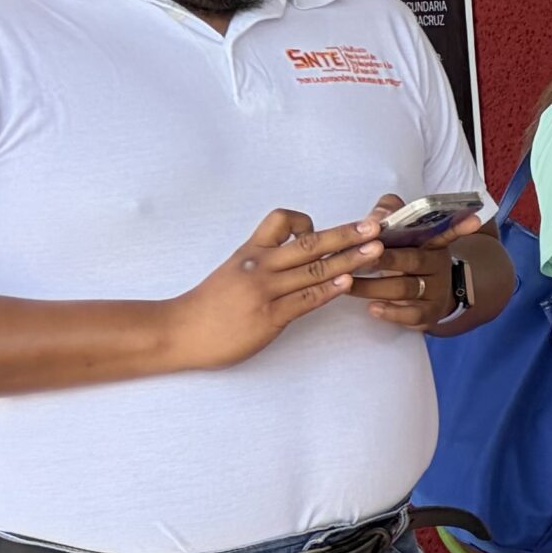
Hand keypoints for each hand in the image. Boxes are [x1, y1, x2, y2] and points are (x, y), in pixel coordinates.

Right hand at [167, 209, 387, 369]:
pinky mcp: (269, 317)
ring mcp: (265, 292)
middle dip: (346, 234)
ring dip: (349, 259)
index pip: (280, 221)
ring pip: (314, 270)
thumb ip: (261, 262)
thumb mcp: (231, 272)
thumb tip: (293, 255)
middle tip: (375, 227)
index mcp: (250, 252)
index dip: (305, 221)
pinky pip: (305, 300)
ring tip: (375, 252)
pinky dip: (329, 290)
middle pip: (308, 243)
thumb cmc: (206, 305)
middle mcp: (259, 267)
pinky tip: (347, 283)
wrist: (176, 331)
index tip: (320, 228)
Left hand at [352, 194, 483, 331]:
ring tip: (347, 284)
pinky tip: (372, 309)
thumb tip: (374, 217)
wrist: (431, 295)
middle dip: (385, 259)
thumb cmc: (408, 257)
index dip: (460, 226)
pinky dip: (391, 312)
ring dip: (373, 287)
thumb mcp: (402, 233)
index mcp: (433, 242)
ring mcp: (436, 291)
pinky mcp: (429, 313)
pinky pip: (412, 314)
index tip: (474, 221)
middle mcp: (438, 265)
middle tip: (357, 257)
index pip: (446, 230)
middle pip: (413, 260)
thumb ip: (389, 215)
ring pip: (406, 288)